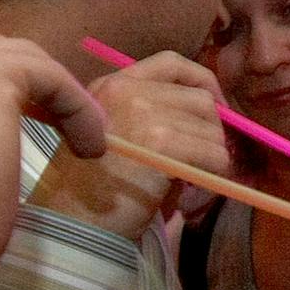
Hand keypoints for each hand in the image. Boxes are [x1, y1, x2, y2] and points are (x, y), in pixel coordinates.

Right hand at [29, 53, 228, 238]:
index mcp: (111, 86)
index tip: (216, 108)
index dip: (203, 82)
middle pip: (201, 99)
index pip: (172, 62)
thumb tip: (216, 124)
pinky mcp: (160, 141)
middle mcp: (125, 90)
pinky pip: (215, 155)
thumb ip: (158, 119)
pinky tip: (189, 194)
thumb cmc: (94, 193)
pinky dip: (214, 178)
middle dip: (212, 133)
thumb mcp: (118, 140)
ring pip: (213, 130)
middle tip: (202, 163)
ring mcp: (142, 112)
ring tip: (190, 183)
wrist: (73, 226)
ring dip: (212, 160)